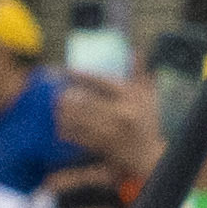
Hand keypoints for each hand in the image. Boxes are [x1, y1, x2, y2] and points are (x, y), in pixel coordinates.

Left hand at [55, 69, 164, 193]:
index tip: (65, 71)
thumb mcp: (148, 96)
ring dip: (64, 115)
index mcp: (128, 96)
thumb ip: (140, 72)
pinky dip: (68, 132)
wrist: (151, 157)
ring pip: (78, 120)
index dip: (79, 75)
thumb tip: (136, 50)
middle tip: (55, 94)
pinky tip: (61, 127)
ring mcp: (111, 131)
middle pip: (84, 101)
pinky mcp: (103, 147)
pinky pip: (79, 138)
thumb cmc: (147, 123)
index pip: (99, 80)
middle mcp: (120, 113)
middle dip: (66, 98)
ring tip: (56, 110)